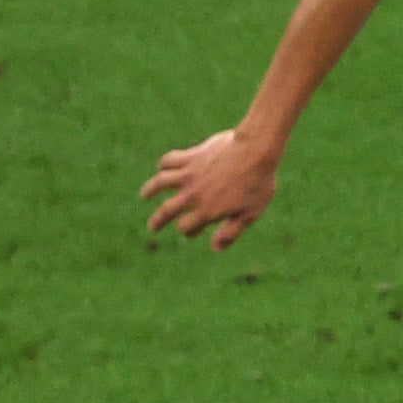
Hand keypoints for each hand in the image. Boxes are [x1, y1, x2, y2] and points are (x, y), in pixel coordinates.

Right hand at [142, 128, 281, 251]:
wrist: (254, 153)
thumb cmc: (257, 185)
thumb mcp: (249, 214)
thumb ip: (230, 232)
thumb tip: (214, 249)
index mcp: (208, 211)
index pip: (186, 227)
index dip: (188, 232)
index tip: (190, 232)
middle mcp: (193, 194)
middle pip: (167, 210)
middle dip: (157, 221)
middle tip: (152, 228)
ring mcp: (189, 175)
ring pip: (160, 183)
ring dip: (150, 190)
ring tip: (144, 196)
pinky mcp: (190, 157)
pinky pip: (169, 161)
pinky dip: (163, 165)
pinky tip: (162, 168)